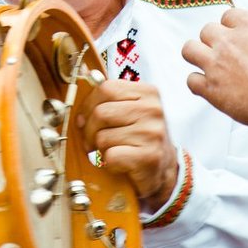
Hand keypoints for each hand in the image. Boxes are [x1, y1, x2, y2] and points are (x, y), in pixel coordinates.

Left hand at [77, 78, 178, 211]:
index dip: (88, 105)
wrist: (163, 170)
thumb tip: (84, 77)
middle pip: (100, 113)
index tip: (85, 118)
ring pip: (103, 137)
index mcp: (148, 92)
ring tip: (112, 150)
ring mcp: (152, 133)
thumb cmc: (140, 137)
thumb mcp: (130, 110)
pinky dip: (109, 163)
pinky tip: (120, 162)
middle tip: (93, 141)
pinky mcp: (149, 156)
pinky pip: (111, 156)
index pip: (105, 88)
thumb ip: (110, 97)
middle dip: (90, 131)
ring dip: (101, 148)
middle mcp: (153, 109)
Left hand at [183, 7, 247, 127]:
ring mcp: (215, 63)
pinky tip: (208, 88)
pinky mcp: (209, 87)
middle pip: (206, 30)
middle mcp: (228, 41)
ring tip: (208, 65)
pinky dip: (198, 84)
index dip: (232, 26)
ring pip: (189, 49)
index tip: (238, 37)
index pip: (228, 15)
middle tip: (225, 54)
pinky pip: (191, 80)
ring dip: (197, 56)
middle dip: (214, 40)